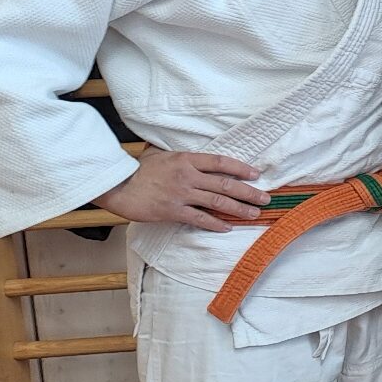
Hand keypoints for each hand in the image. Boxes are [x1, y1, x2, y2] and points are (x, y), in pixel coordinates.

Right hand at [95, 150, 269, 232]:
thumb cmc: (135, 169)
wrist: (115, 184)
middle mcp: (187, 175)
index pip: (221, 162)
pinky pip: (200, 218)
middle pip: (226, 183)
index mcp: (185, 159)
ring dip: (239, 208)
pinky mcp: (172, 211)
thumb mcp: (158, 154)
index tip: (256, 174)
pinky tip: (228, 227)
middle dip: (249, 192)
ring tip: (254, 214)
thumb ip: (178, 156)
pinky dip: (216, 223)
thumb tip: (190, 155)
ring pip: (218, 201)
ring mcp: (181, 194)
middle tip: (265, 198)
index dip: (241, 168)